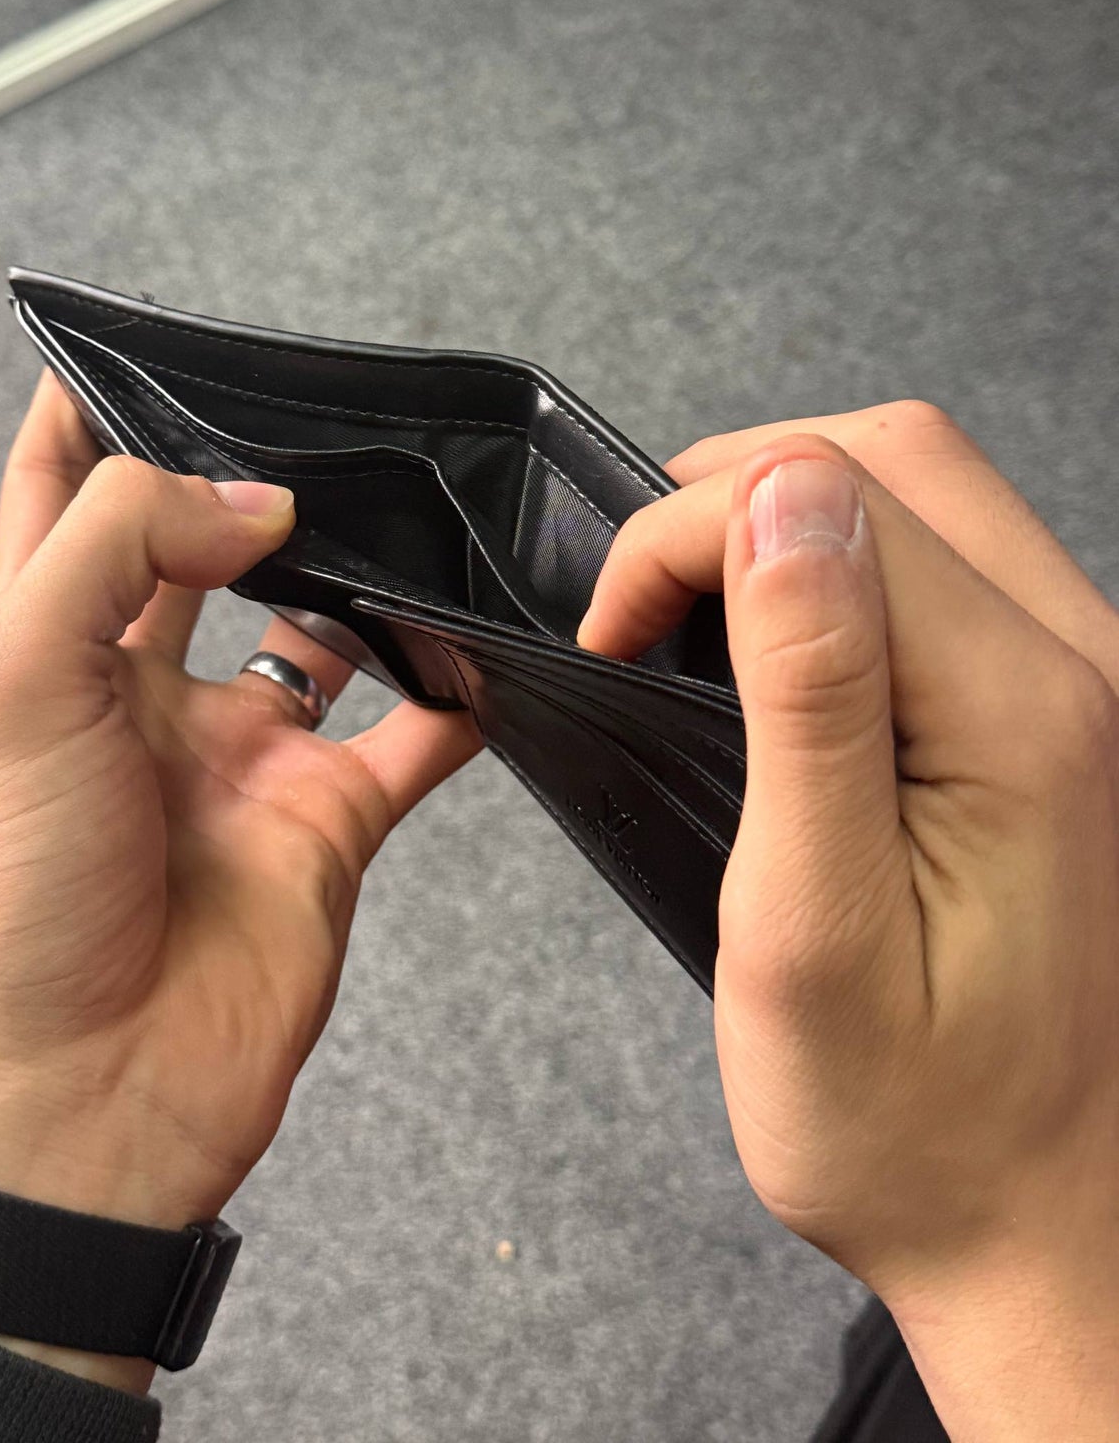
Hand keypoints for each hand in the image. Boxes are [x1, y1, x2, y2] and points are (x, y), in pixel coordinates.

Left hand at [0, 373, 480, 1391]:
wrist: (92, 1094)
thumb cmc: (20, 899)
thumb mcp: (17, 683)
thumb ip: (124, 549)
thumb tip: (254, 499)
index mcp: (54, 649)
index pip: (61, 498)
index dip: (86, 413)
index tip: (122, 339)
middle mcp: (152, 691)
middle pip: (205, 548)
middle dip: (250, 481)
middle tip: (316, 418)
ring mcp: (247, 755)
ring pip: (327, 626)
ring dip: (367, 574)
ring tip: (409, 511)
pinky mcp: (330, 822)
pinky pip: (418, 735)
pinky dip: (460, 690)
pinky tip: (488, 648)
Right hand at [578, 402, 1118, 1441]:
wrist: (1040, 1226)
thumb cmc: (910, 1121)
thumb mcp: (813, 924)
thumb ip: (807, 692)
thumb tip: (774, 495)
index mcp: (1029, 713)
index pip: (832, 495)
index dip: (683, 534)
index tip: (610, 635)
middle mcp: (1090, 665)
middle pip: (898, 455)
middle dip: (736, 492)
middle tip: (643, 610)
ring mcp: (1093, 678)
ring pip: (930, 491)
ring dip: (790, 518)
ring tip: (696, 622)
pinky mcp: (1070, 706)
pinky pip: (954, 560)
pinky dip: (845, 565)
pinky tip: (786, 651)